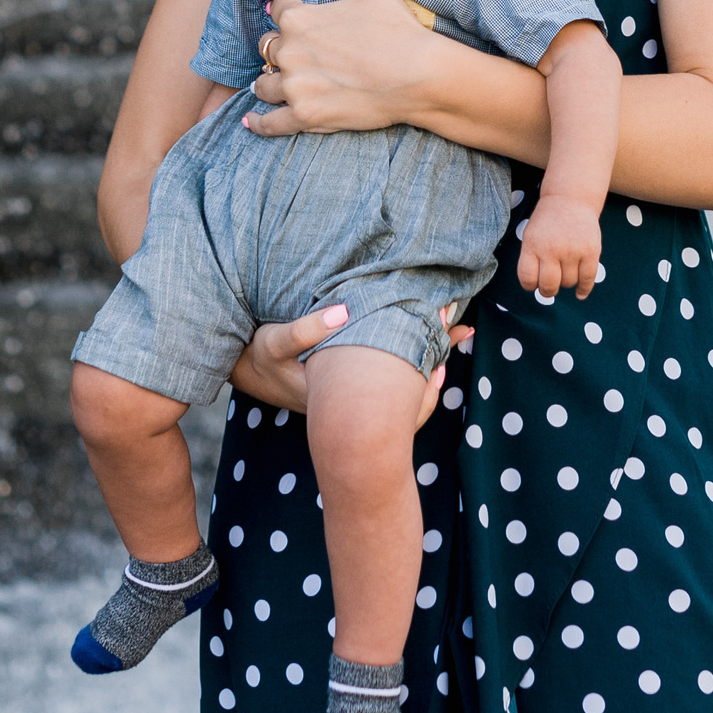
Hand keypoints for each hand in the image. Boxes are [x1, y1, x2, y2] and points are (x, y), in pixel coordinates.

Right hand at [227, 300, 473, 424]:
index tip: (442, 326)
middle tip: (462, 326)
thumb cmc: (262, 358)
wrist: (250, 374)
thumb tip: (345, 310)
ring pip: (405, 384)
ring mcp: (357, 397)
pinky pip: (395, 379)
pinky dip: (414, 358)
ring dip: (428, 355)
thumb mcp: (275, 342)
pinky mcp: (356, 386)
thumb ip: (306, 329)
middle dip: (435, 353)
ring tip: (456, 330)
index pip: (394, 385)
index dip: (423, 359)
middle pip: (408, 386)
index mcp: (340, 395)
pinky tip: (426, 340)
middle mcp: (354, 402)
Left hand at [245, 0, 438, 137]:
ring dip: (270, 80)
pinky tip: (253, 121)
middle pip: (269, 47)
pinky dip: (260, 123)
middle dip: (282, 47)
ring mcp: (295, 87)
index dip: (290, 10)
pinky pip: (272, 123)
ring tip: (277, 83)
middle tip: (301, 52)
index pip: (279, 10)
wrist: (419, 75)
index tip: (301, 17)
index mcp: (299, 19)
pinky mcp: (305, 116)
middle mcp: (290, 52)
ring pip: (264, 83)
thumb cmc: (397, 28)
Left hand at [517, 190, 602, 300]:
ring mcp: (572, 250)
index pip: (527, 278)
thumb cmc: (548, 222)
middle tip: (550, 287)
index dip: (530, 286)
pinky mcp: (591, 251)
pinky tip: (580, 293)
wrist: (570, 199)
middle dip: (548, 291)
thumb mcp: (531, 235)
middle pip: (549, 286)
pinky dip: (584, 289)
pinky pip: (588, 279)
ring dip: (566, 283)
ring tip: (565, 272)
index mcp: (532, 245)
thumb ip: (532, 259)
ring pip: (569, 283)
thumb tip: (538, 288)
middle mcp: (551, 248)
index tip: (534, 283)